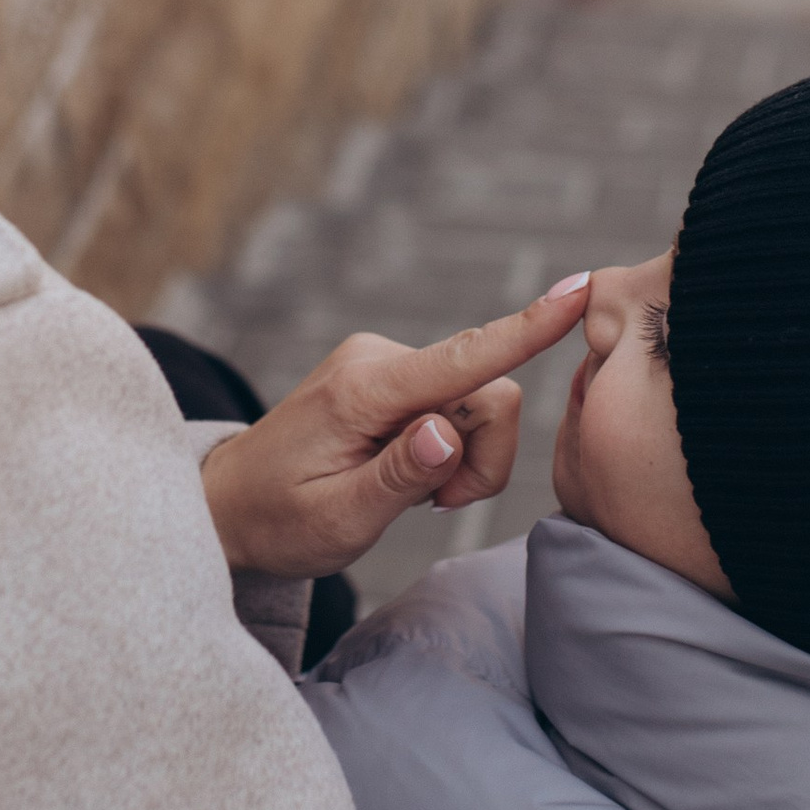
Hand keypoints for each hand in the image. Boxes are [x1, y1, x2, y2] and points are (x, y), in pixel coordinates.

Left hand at [198, 279, 593, 578]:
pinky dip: (449, 447)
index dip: (527, 329)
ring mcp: (384, 363)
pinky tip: (407, 473)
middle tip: (435, 506)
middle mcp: (378, 359)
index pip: (463, 358)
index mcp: (363, 391)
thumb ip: (397, 477)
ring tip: (414, 496)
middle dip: (483, 458)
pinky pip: (456, 402)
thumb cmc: (279, 520)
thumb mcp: (338, 519)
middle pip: (487, 393)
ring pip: (479, 401)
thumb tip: (446, 435)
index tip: (579, 290)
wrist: (230, 503)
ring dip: (466, 458)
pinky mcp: (392, 376)